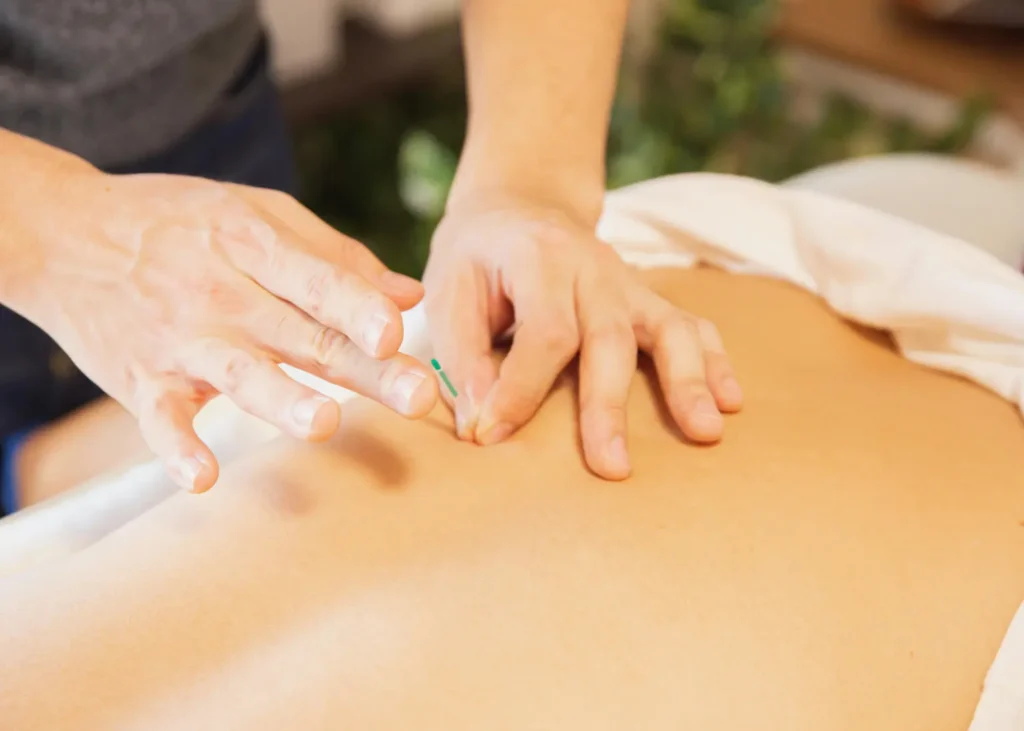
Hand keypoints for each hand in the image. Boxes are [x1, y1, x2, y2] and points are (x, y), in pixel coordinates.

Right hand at [20, 170, 438, 491]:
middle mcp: (224, 294)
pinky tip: (201, 478)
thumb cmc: (180, 222)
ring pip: (240, 373)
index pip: (318, 280)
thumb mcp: (255, 214)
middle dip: (363, 367)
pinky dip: (176, 448)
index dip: (359, 306)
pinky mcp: (143, 380)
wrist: (64, 232)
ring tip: (323, 424)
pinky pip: (161, 418)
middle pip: (304, 336)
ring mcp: (182, 340)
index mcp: (255, 246)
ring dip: (281, 400)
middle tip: (418, 396)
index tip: (398, 331)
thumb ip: (335, 256)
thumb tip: (410, 294)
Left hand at [423, 192, 742, 479]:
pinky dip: (714, 362)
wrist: (519, 206)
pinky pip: (692, 326)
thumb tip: (480, 421)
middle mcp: (594, 268)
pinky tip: (730, 401)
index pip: (544, 330)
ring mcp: (629, 283)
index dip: (520, 388)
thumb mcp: (448, 289)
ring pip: (669, 329)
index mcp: (540, 258)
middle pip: (610, 337)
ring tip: (706, 432)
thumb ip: (461, 354)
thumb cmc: (477, 256)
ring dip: (688, 382)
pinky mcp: (648, 299)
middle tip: (612, 468)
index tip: (491, 434)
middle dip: (609, 406)